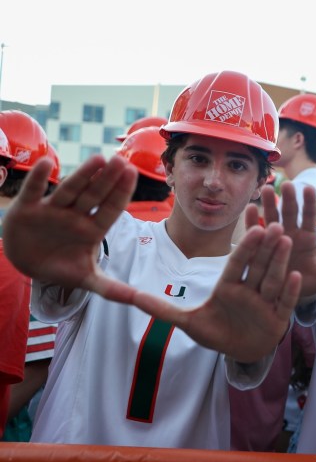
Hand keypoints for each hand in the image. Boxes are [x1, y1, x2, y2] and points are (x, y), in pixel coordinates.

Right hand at [2, 155, 139, 301]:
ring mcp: (52, 210)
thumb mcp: (86, 279)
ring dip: (82, 176)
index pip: (111, 209)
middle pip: (94, 195)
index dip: (121, 192)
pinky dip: (38, 178)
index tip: (133, 172)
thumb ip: (112, 288)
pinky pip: (34, 191)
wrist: (28, 265)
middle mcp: (75, 215)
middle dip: (107, 180)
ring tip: (97, 159)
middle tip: (121, 161)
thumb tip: (142, 302)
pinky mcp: (27, 209)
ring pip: (69, 190)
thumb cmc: (62, 266)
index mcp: (92, 229)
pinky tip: (48, 163)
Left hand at [133, 224, 300, 362]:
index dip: (244, 248)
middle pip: (257, 266)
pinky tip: (296, 275)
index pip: (236, 264)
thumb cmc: (215, 332)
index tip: (253, 228)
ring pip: (272, 279)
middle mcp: (249, 290)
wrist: (239, 352)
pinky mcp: (277, 318)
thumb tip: (131, 298)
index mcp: (228, 286)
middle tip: (275, 225)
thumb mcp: (187, 322)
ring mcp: (265, 303)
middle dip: (266, 248)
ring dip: (279, 261)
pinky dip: (290, 290)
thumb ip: (162, 310)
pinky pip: (284, 302)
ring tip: (287, 240)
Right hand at [249, 182, 315, 299]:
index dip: (310, 203)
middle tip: (288, 184)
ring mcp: (274, 238)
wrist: (290, 289)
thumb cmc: (310, 279)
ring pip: (272, 217)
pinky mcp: (260, 247)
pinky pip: (255, 232)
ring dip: (270, 204)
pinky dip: (252, 221)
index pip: (311, 215)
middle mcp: (292, 232)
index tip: (309, 188)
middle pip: (291, 212)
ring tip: (267, 190)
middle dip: (290, 199)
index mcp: (309, 236)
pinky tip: (250, 208)